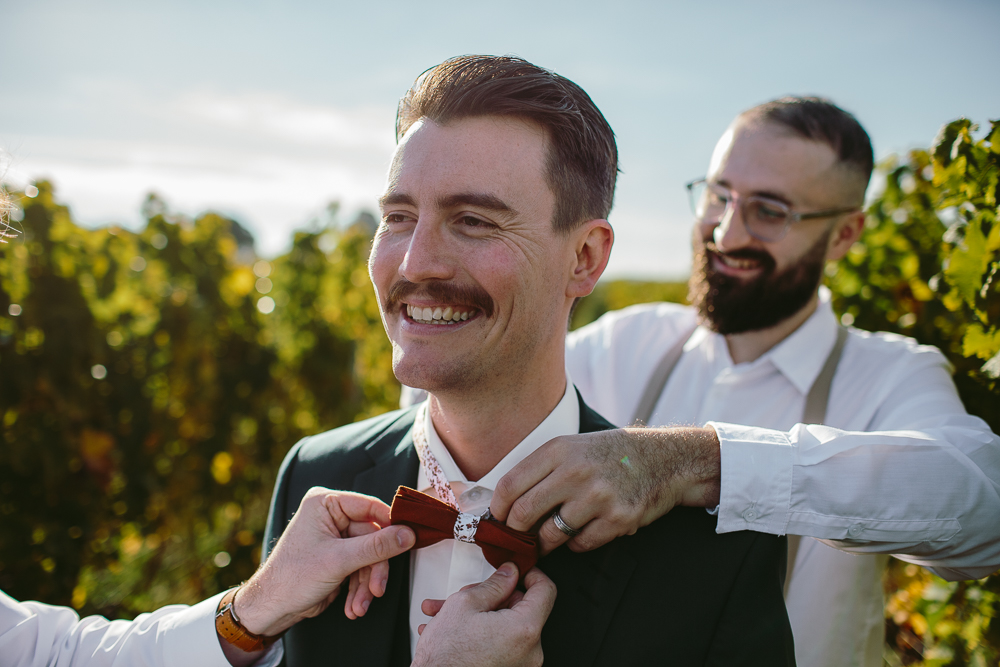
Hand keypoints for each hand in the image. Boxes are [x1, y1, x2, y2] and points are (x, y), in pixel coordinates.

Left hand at [231, 488, 414, 636]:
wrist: (272, 608)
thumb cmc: (291, 578)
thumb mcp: (339, 561)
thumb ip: (377, 547)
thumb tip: (408, 534)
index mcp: (325, 503)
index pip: (370, 507)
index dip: (389, 525)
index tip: (407, 541)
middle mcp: (331, 516)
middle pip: (372, 537)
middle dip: (373, 569)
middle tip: (376, 589)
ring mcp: (335, 538)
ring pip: (369, 556)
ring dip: (366, 584)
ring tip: (359, 605)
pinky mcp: (338, 557)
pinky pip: (361, 568)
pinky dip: (360, 589)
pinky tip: (353, 606)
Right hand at [412, 564, 556, 666]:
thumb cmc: (445, 656)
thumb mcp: (465, 604)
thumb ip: (494, 584)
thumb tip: (510, 573)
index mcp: (525, 630)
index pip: (546, 590)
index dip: (531, 574)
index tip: (518, 571)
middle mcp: (530, 652)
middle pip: (521, 609)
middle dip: (493, 598)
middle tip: (467, 595)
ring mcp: (521, 666)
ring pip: (506, 627)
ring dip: (479, 616)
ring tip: (448, 614)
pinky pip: (501, 645)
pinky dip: (481, 635)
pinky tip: (455, 632)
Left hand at [490, 427, 720, 553]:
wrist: (663, 459)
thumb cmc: (609, 455)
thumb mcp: (571, 447)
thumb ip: (540, 469)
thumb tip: (502, 502)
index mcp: (559, 450)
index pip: (510, 485)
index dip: (497, 509)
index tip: (497, 519)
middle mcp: (575, 471)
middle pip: (524, 514)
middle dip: (516, 532)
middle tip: (517, 537)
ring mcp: (598, 496)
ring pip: (551, 535)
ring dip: (545, 543)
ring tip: (547, 539)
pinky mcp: (617, 519)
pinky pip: (580, 545)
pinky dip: (575, 544)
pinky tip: (583, 531)